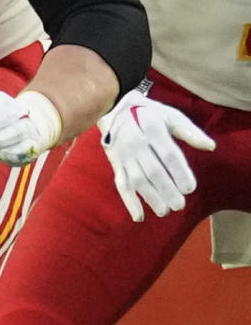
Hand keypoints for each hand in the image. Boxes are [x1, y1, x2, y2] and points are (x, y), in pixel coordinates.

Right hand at [97, 89, 215, 220]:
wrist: (113, 108)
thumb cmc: (149, 113)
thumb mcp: (171, 116)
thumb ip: (190, 132)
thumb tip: (211, 147)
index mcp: (153, 129)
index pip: (168, 155)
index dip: (179, 172)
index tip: (190, 188)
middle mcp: (137, 143)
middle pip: (153, 171)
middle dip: (167, 190)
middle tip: (179, 205)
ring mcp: (124, 155)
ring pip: (137, 180)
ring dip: (150, 197)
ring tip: (164, 211)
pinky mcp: (116, 164)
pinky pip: (121, 184)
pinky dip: (129, 201)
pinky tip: (139, 216)